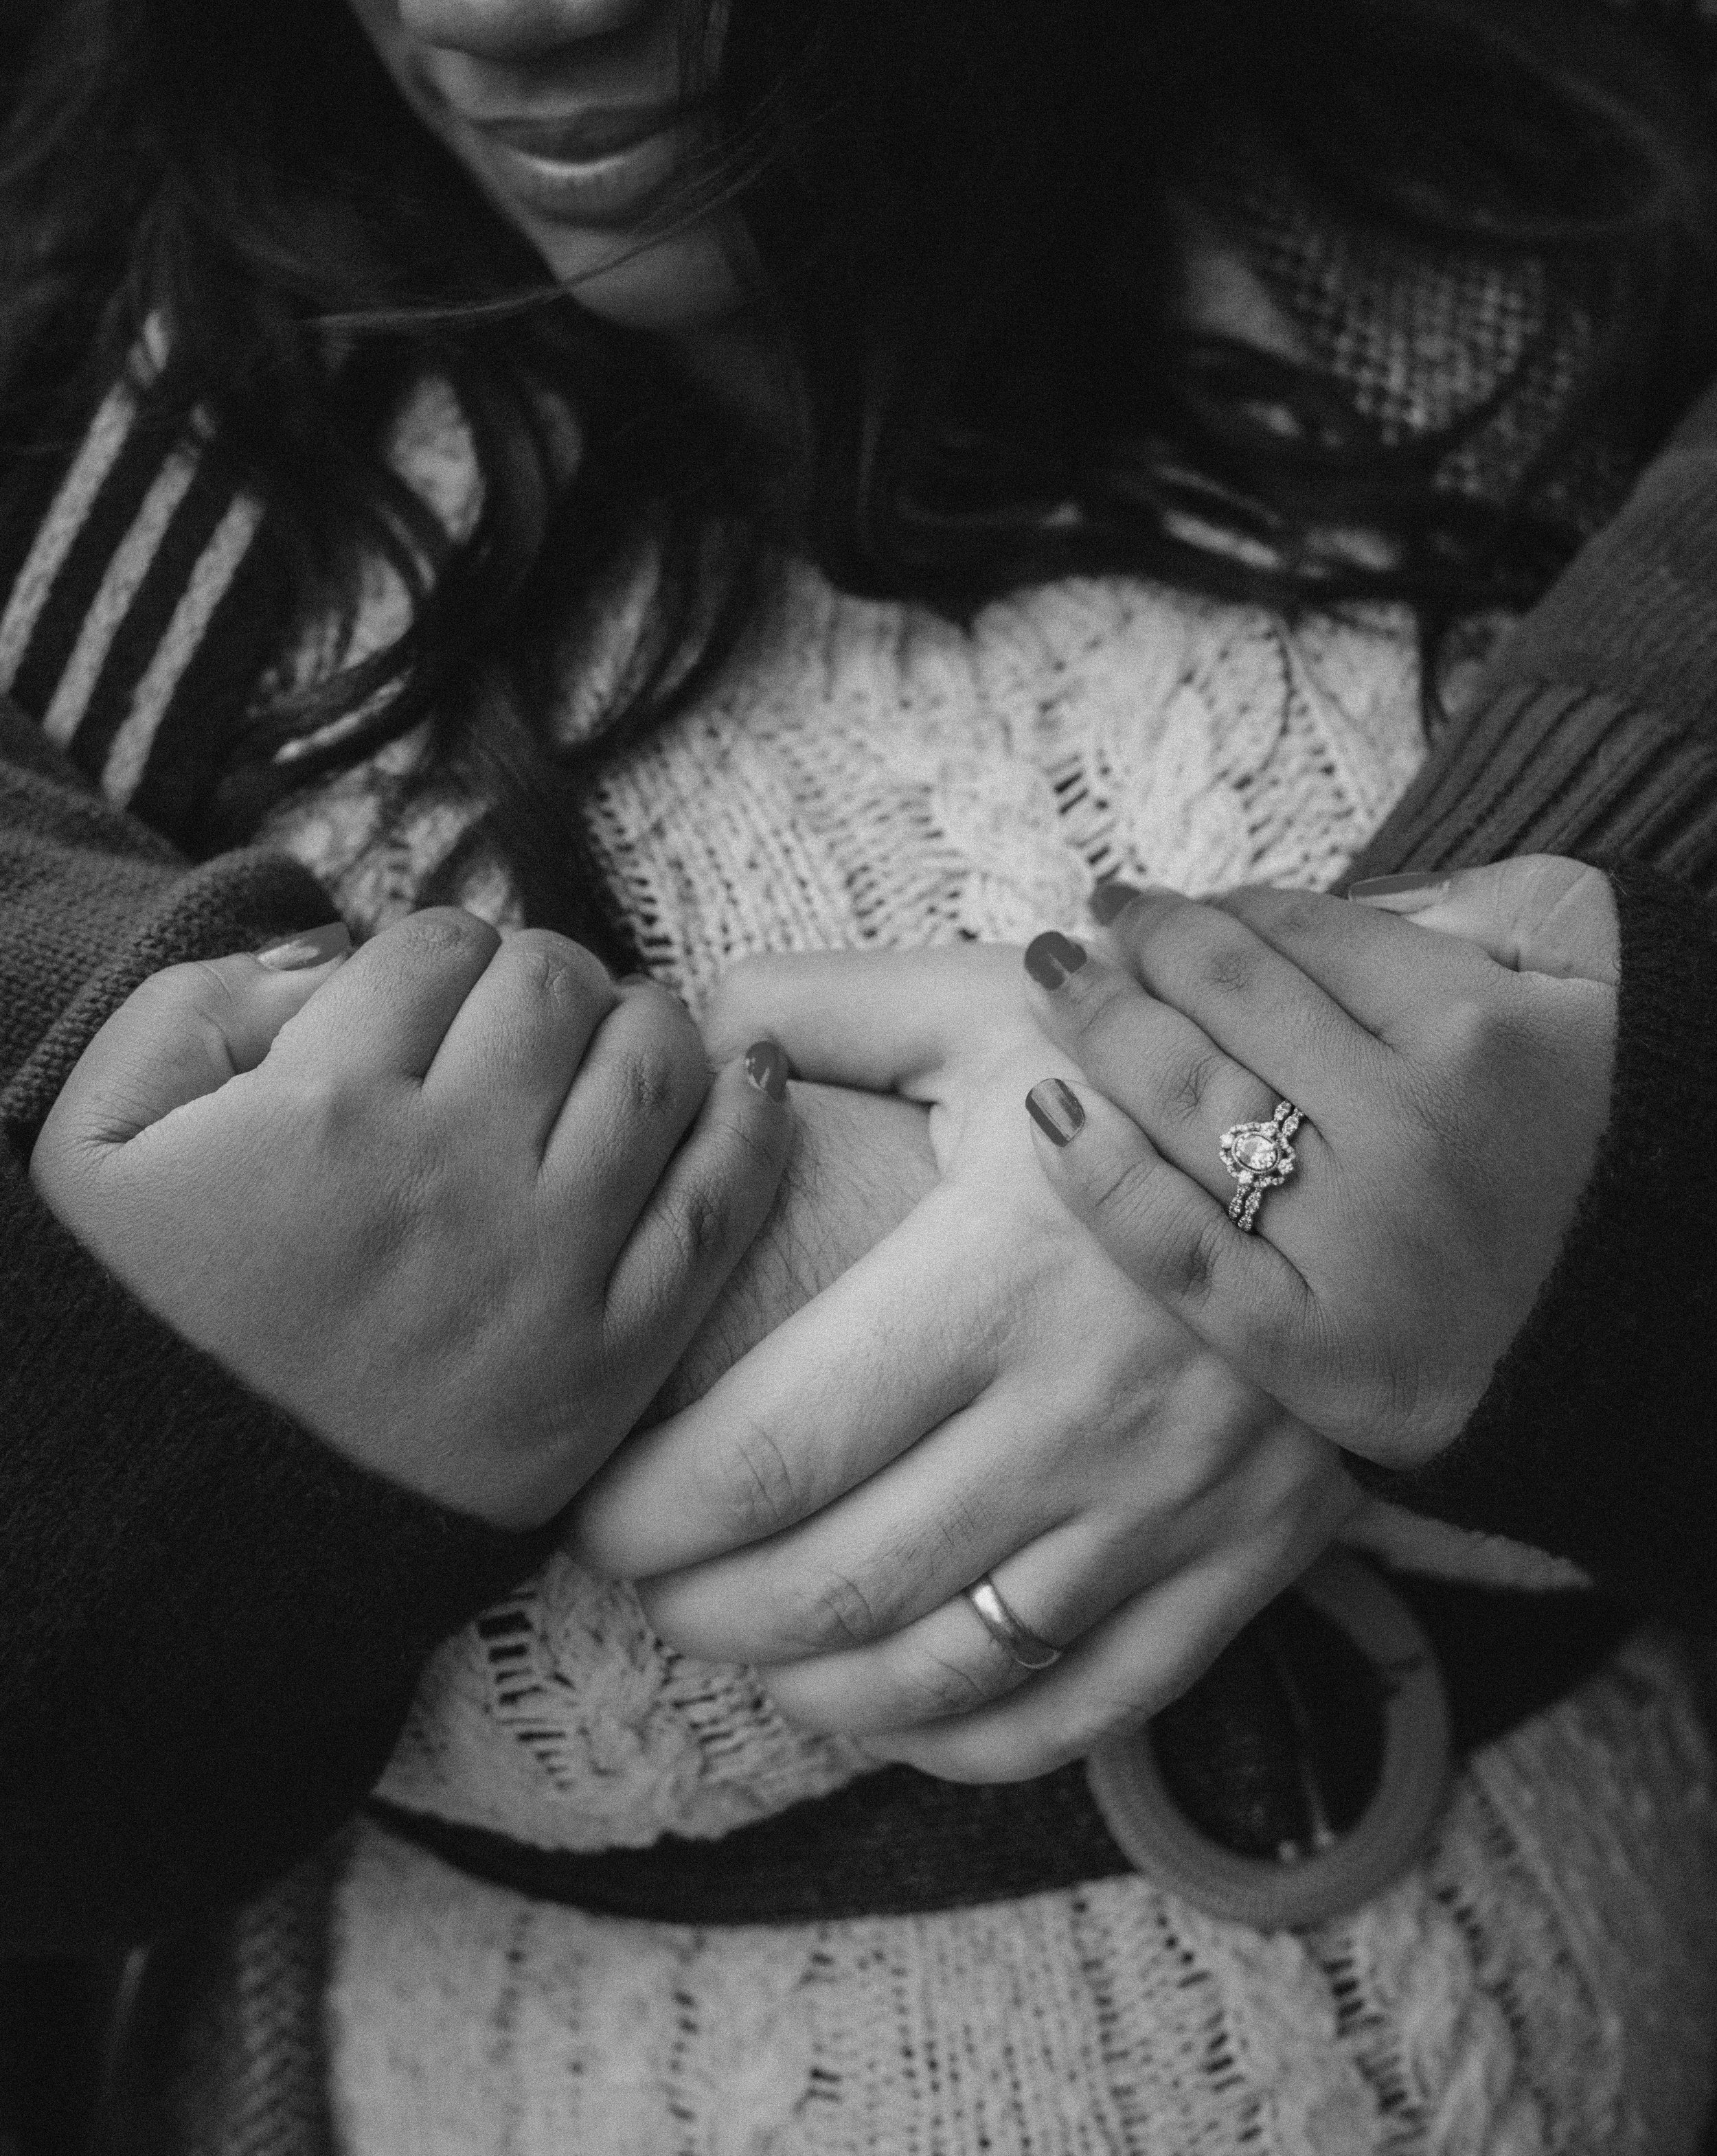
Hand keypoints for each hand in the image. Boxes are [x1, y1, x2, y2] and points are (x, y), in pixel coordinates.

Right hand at [31, 910, 792, 1527]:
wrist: (174, 1534)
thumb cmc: (136, 1318)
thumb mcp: (99, 1132)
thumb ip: (210, 999)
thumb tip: (345, 948)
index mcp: (325, 1107)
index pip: (442, 945)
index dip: (438, 957)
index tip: (428, 1006)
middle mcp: (449, 1178)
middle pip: (557, 985)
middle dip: (540, 979)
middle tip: (521, 1023)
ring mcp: (543, 1275)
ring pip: (654, 1067)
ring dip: (643, 1027)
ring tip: (613, 1045)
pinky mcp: (609, 1367)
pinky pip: (722, 1210)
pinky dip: (750, 1123)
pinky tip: (747, 1076)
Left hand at [574, 946, 1353, 1780]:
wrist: (1380, 1150)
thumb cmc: (1156, 1075)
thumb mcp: (994, 1005)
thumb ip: (820, 1006)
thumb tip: (678, 1026)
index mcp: (1003, 1278)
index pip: (772, 1453)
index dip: (652, 1509)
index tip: (598, 1508)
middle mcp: (1088, 1416)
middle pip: (837, 1587)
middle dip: (703, 1606)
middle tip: (646, 1577)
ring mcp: (1174, 1510)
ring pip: (947, 1673)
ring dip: (810, 1684)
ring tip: (745, 1636)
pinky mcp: (1244, 1566)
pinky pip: (1083, 1710)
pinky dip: (963, 1739)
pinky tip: (890, 1705)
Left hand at [1021, 856, 1618, 1470]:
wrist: (1664, 1354)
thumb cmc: (1629, 1148)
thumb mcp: (1597, 983)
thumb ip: (1489, 908)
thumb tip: (1353, 894)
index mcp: (1473, 1028)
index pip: (1298, 934)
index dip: (1217, 907)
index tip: (1164, 901)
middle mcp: (1405, 1127)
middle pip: (1225, 1004)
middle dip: (1141, 949)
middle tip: (1087, 927)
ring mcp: (1354, 1244)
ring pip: (1188, 1104)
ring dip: (1101, 1030)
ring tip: (1052, 983)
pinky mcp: (1316, 1352)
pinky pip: (1176, 1248)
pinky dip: (1099, 1176)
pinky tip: (1046, 1112)